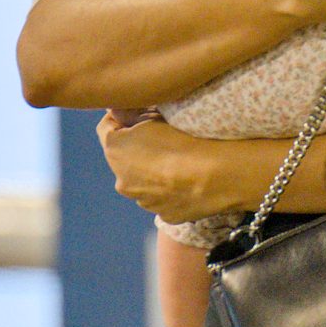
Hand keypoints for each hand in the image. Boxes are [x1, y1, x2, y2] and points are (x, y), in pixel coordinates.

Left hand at [98, 113, 264, 222]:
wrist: (219, 175)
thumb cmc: (189, 139)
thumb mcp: (158, 114)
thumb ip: (133, 114)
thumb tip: (120, 111)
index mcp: (115, 150)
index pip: (106, 126)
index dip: (123, 116)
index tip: (141, 111)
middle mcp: (121, 180)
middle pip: (124, 157)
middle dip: (139, 147)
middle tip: (166, 136)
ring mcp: (143, 201)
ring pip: (144, 181)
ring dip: (155, 171)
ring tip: (183, 161)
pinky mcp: (165, 215)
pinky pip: (164, 198)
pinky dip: (173, 189)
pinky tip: (192, 179)